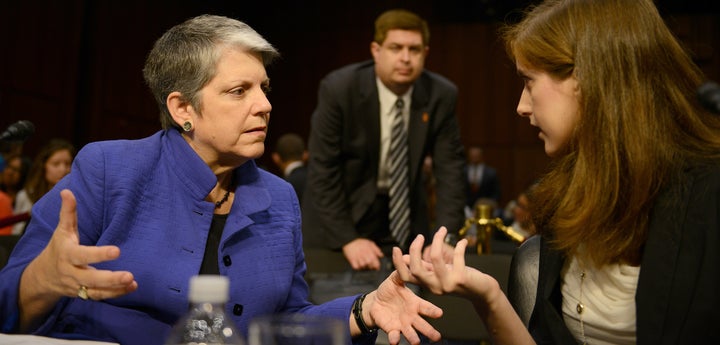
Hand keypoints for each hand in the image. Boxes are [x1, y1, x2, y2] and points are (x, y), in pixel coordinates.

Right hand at [19, 189, 136, 328]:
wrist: (44, 276)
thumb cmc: (58, 248)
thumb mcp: (62, 230)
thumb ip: (68, 212)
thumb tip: (67, 191)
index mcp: (68, 255)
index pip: (83, 255)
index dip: (99, 254)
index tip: (117, 251)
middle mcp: (72, 272)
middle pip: (90, 278)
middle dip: (109, 278)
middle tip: (129, 275)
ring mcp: (78, 286)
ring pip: (96, 291)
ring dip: (115, 289)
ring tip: (132, 281)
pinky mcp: (84, 294)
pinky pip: (100, 296)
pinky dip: (116, 294)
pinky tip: (132, 287)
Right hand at [342, 238, 383, 269]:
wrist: (349, 241)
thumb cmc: (359, 242)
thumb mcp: (370, 243)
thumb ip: (377, 249)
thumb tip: (381, 255)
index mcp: (370, 253)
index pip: (376, 263)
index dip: (377, 266)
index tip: (376, 267)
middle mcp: (365, 257)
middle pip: (370, 267)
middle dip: (370, 266)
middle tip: (368, 263)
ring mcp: (359, 259)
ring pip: (363, 267)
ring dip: (363, 266)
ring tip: (362, 261)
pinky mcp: (352, 261)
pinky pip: (357, 268)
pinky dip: (357, 266)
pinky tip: (357, 262)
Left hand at [361, 272, 442, 344]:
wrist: (376, 302)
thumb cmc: (389, 291)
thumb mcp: (394, 279)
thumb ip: (400, 270)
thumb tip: (403, 255)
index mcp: (414, 303)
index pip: (426, 307)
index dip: (433, 311)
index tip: (439, 313)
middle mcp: (411, 316)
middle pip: (423, 325)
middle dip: (430, 331)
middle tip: (437, 337)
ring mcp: (403, 324)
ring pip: (412, 333)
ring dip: (414, 338)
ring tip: (416, 342)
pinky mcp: (392, 330)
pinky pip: (395, 336)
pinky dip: (395, 338)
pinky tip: (395, 340)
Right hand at [393, 227, 535, 344]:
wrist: (481, 291)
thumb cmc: (459, 278)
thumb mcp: (438, 273)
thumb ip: (423, 266)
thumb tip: (405, 256)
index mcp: (427, 284)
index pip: (406, 276)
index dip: (398, 263)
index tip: (395, 248)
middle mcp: (434, 286)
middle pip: (416, 268)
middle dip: (415, 249)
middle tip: (420, 236)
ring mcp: (447, 284)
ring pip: (435, 258)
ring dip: (438, 240)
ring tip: (442, 230)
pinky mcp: (461, 279)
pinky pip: (457, 257)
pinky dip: (460, 246)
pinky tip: (464, 241)